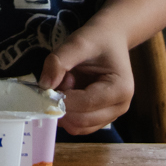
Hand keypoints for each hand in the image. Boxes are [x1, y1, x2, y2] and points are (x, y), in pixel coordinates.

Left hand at [39, 18, 134, 135]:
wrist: (110, 39)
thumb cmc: (97, 40)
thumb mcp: (78, 42)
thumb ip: (59, 61)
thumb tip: (44, 85)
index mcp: (120, 89)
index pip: (86, 103)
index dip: (62, 99)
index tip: (47, 87)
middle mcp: (120, 107)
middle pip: (82, 120)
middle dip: (63, 104)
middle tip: (62, 80)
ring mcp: (111, 115)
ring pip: (79, 127)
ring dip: (65, 109)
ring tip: (68, 83)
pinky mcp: (101, 118)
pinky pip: (78, 125)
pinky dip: (68, 112)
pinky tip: (70, 92)